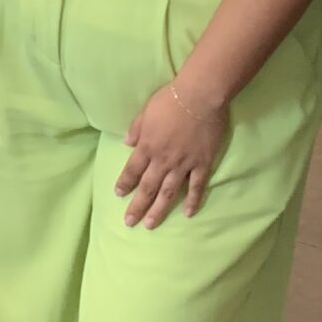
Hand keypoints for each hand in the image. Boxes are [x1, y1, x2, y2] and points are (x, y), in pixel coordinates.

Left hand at [116, 79, 231, 226]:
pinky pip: (197, 186)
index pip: (132, 170)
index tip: (118, 194)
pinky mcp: (202, 164)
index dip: (124, 183)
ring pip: (169, 192)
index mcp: (148, 146)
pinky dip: (192, 201)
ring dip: (159, 210)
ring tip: (150, 225)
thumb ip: (136, 129)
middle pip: (147, 187)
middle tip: (129, 222)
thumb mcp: (146, 110)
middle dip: (137, 206)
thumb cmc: (171, 99)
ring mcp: (183, 164)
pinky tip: (188, 214)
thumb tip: (127, 144)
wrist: (200, 96)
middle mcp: (163, 160)